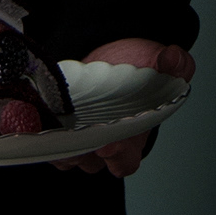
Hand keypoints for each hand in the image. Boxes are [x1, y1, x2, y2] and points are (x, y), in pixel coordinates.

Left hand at [52, 37, 195, 176]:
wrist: (111, 51)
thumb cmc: (139, 65)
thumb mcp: (160, 62)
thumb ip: (175, 64)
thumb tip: (173, 57)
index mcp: (133, 138)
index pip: (125, 162)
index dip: (118, 157)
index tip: (109, 144)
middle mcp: (106, 145)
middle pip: (91, 163)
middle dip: (82, 152)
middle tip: (77, 135)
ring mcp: (81, 140)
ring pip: (67, 157)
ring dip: (61, 145)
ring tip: (58, 128)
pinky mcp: (60, 129)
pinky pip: (49, 144)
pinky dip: (43, 136)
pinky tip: (40, 121)